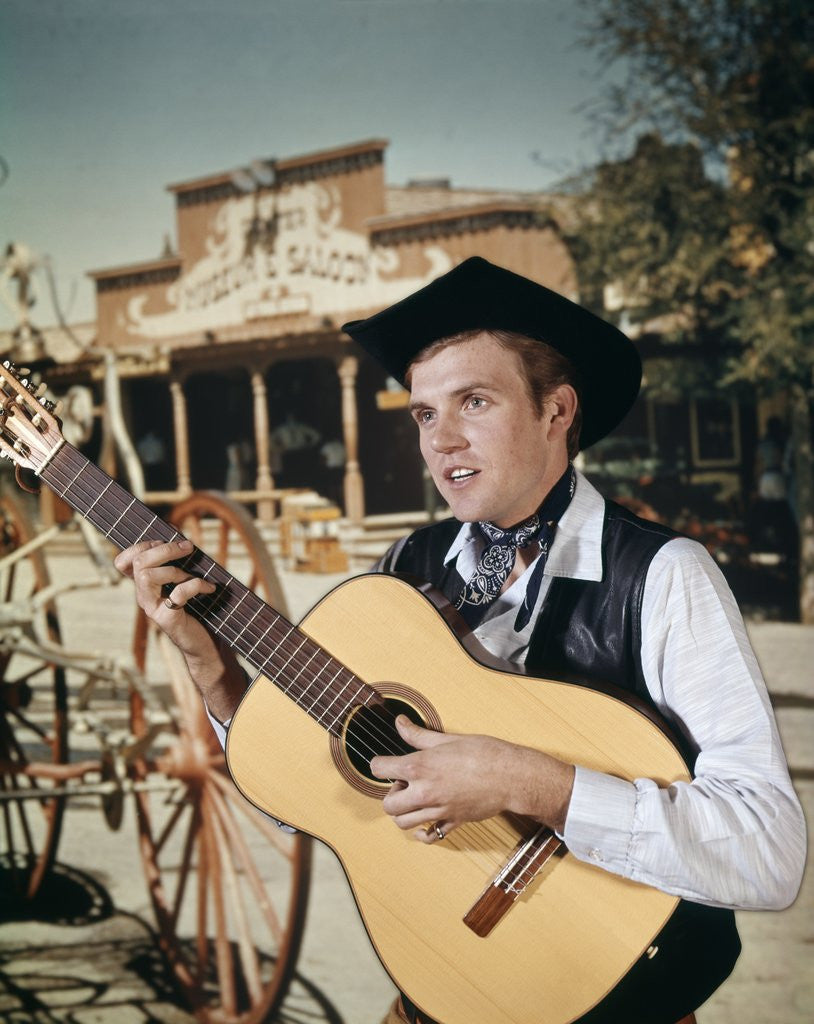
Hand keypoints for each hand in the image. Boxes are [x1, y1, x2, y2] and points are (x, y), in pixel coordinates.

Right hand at [114, 538, 215, 656]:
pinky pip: (177, 594)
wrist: (205, 643)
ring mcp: (152, 608)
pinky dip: (196, 585)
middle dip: (165, 549)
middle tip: (189, 547)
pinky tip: (209, 588)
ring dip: (176, 570)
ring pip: (147, 576)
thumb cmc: (198, 608)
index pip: (123, 561)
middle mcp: (143, 595)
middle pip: (139, 563)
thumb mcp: (185, 578)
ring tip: (195, 576)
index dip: (140, 545)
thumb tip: (174, 531)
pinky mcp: (166, 619)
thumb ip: (177, 558)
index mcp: (144, 584)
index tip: (165, 540)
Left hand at [370, 716, 574, 842]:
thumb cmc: (484, 754)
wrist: (511, 776)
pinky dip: (421, 832)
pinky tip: (425, 820)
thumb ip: (418, 734)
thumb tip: (400, 723)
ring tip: (415, 798)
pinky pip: (428, 836)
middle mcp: (424, 792)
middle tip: (404, 783)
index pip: (380, 769)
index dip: (379, 764)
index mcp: (420, 767)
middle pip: (388, 804)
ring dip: (403, 812)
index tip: (385, 763)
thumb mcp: (446, 739)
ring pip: (403, 822)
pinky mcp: (452, 822)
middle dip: (391, 793)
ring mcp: (438, 810)